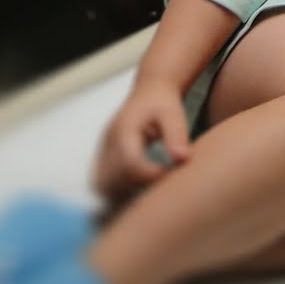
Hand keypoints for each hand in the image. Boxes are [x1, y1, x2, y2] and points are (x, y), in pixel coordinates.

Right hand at [91, 76, 192, 201]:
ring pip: (102, 184)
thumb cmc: (164, 103)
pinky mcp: (104, 156)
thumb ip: (177, 136)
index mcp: (124, 130)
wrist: (150, 90)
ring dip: (122, 193)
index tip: (170, 176)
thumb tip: (182, 159)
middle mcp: (108, 141)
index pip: (130, 164)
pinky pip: (102, 181)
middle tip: (159, 185)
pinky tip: (137, 190)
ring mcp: (102, 150)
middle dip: (136, 188)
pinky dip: (116, 191)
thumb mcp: (174, 114)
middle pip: (111, 178)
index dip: (150, 176)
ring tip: (148, 190)